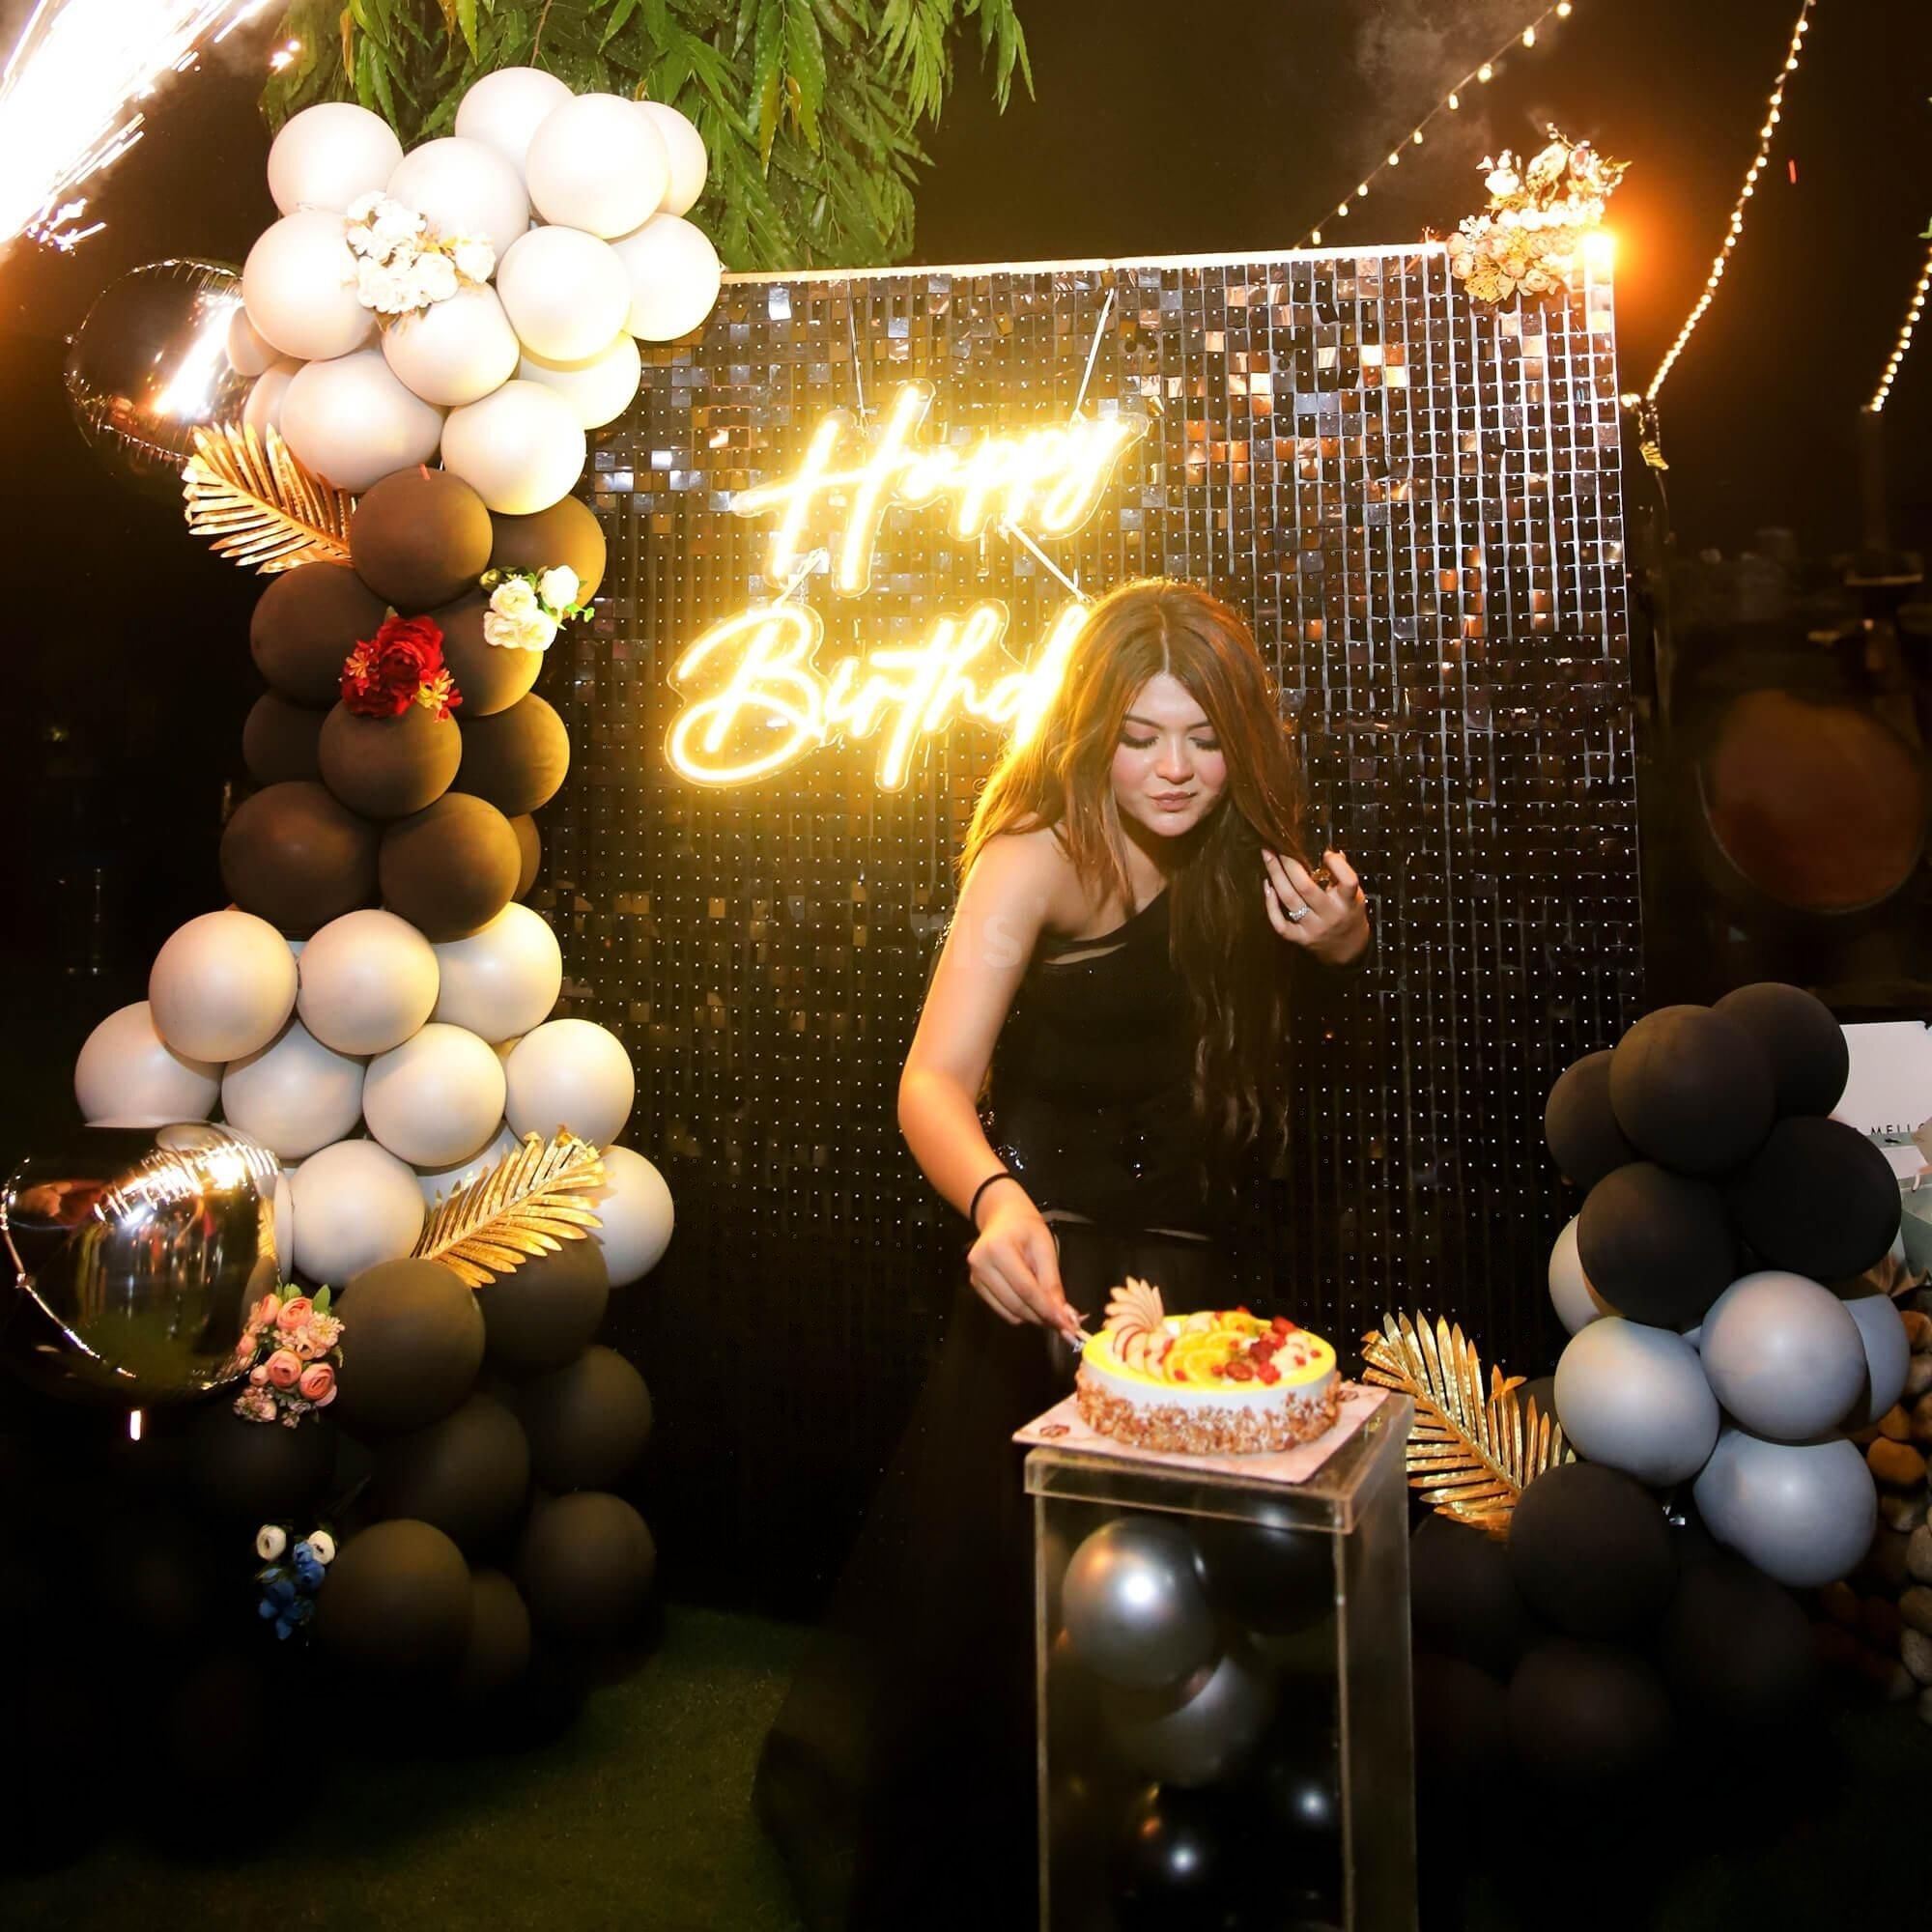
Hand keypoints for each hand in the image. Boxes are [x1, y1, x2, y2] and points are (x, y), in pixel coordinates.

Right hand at [968, 1192, 1082, 1339]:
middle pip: (1016, 1304)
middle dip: (1042, 1316)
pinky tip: (1030, 1300)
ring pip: (1009, 1312)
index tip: (1067, 1324)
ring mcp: (975, 1277)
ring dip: (1032, 1316)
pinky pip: (1002, 1310)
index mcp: (998, 1249)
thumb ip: (1052, 1282)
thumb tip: (1062, 1314)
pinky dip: (1019, 1312)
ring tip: (1047, 1306)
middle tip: (1063, 1321)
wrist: (1002, 1218)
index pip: (1026, 1289)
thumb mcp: (1045, 1247)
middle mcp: (981, 1265)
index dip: (1047, 1309)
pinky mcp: (975, 1286)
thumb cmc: (1026, 1228)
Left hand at [1263, 847, 1370, 965]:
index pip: (1347, 881)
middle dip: (1290, 864)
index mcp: (1348, 902)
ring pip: (1290, 901)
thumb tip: (1329, 851)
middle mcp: (1331, 915)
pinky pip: (1280, 923)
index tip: (1325, 853)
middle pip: (1306, 888)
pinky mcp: (1300, 938)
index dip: (1337, 864)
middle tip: (1279, 847)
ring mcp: (1314, 928)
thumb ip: (1342, 875)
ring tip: (1268, 857)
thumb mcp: (1355, 896)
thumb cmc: (1349, 915)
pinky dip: (1271, 905)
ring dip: (1276, 876)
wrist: (1348, 950)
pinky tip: (1267, 887)